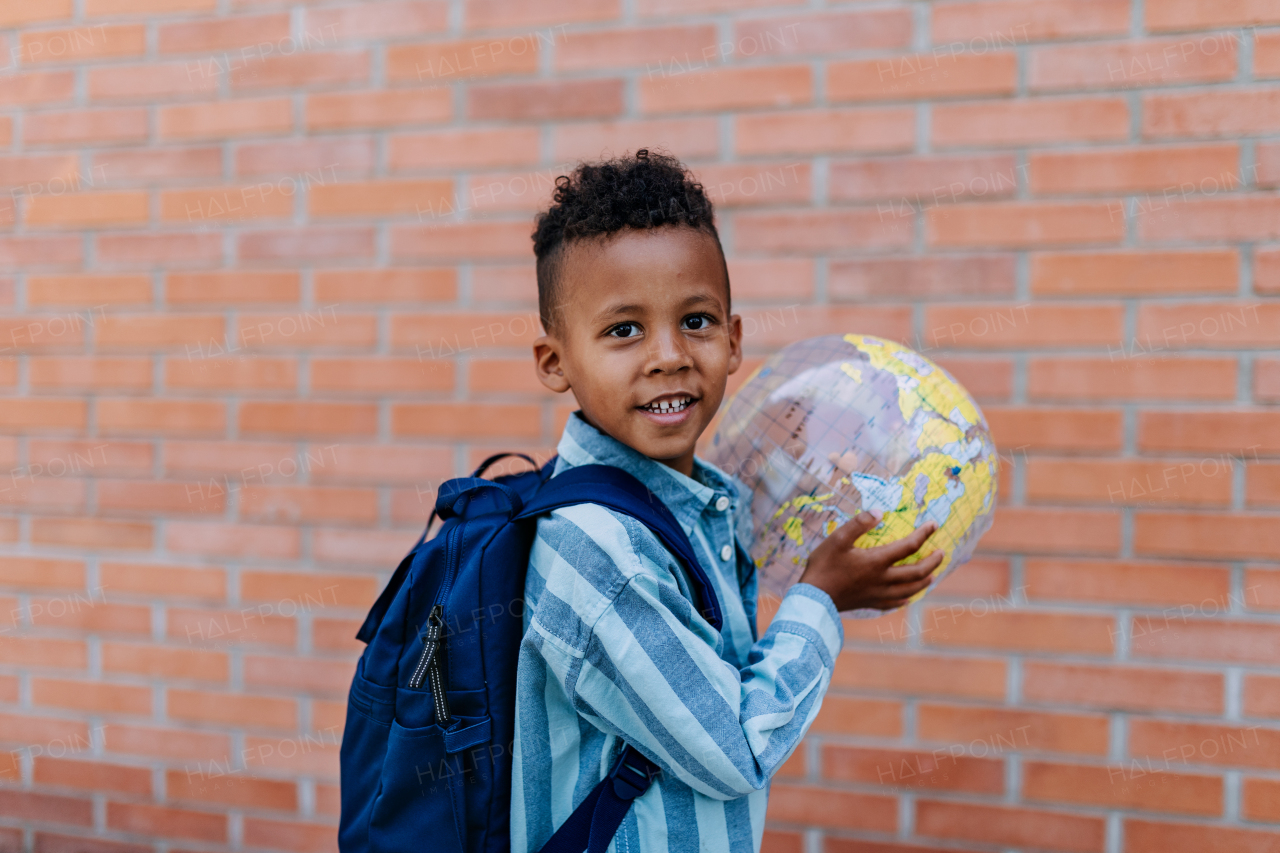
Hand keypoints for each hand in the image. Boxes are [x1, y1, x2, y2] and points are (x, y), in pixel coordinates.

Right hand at [797, 511, 943, 611]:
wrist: (813, 598)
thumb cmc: (823, 565)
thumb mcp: (837, 539)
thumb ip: (859, 523)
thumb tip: (879, 512)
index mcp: (877, 561)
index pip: (909, 546)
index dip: (924, 534)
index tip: (933, 525)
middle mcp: (883, 579)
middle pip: (917, 572)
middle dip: (933, 562)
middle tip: (941, 553)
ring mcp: (878, 594)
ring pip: (911, 590)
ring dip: (925, 581)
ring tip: (932, 574)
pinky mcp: (871, 603)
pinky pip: (895, 603)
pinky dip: (906, 598)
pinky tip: (908, 596)